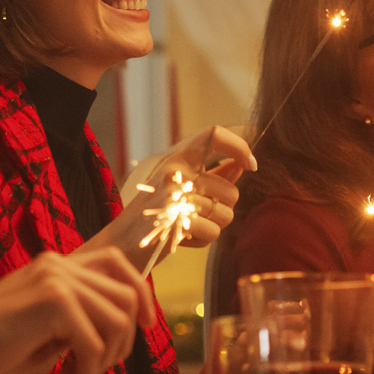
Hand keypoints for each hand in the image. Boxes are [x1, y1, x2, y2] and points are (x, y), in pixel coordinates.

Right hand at [0, 247, 150, 373]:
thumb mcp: (44, 328)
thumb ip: (78, 320)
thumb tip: (119, 333)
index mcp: (56, 265)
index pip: (116, 262)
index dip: (141, 293)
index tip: (147, 326)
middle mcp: (58, 264)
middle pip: (125, 298)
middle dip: (122, 342)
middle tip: (95, 371)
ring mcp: (56, 280)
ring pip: (115, 323)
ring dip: (104, 363)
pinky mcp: (52, 302)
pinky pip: (92, 346)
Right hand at [104, 126, 255, 261]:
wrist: (123, 238)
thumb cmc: (157, 208)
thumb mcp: (182, 183)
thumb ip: (214, 173)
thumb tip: (242, 164)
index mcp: (178, 155)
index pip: (215, 134)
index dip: (239, 146)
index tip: (250, 165)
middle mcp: (176, 170)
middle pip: (231, 190)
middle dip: (224, 207)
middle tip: (200, 212)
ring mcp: (175, 195)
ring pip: (226, 213)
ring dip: (214, 224)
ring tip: (189, 222)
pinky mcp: (176, 221)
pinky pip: (214, 232)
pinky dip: (203, 239)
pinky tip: (184, 235)